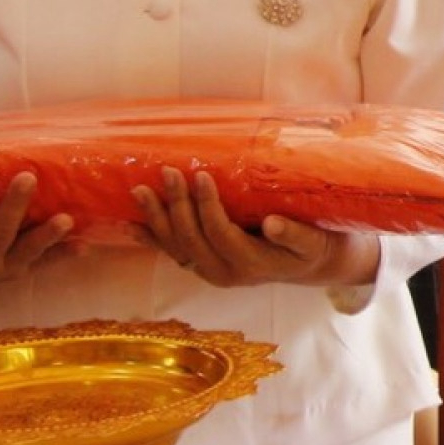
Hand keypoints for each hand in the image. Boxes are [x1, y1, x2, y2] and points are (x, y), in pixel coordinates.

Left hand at [133, 167, 377, 288]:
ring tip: (140, 191)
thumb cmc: (314, 246)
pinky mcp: (202, 265)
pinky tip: (129, 224)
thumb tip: (272, 224)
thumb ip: (294, 235)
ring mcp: (210, 271)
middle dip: (177, 204)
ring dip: (155, 218)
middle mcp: (224, 272)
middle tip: (169, 172)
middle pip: (191, 238)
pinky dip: (149, 238)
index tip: (201, 175)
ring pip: (174, 246)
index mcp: (250, 264)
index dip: (207, 205)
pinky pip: (171, 252)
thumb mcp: (313, 242)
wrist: (311, 265)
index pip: (219, 232)